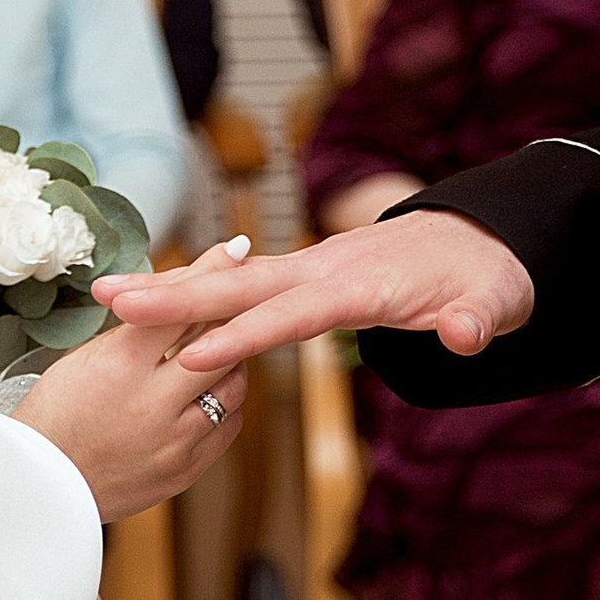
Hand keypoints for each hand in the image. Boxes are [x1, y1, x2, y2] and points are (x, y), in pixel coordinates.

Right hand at [17, 248, 249, 520]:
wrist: (42, 485)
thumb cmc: (55, 415)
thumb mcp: (85, 357)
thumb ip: (136, 330)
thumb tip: (178, 298)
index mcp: (120, 366)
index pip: (179, 308)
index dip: (210, 276)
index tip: (234, 252)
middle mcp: (152, 404)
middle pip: (219, 345)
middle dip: (229, 321)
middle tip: (233, 306)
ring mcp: (173, 442)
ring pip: (234, 386)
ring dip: (229, 364)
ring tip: (213, 354)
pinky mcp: (185, 470)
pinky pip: (229, 426)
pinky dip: (225, 405)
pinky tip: (206, 395)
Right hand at [94, 210, 534, 382]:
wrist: (484, 241)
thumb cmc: (487, 277)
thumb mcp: (495, 301)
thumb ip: (477, 319)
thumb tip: (467, 334)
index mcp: (361, 283)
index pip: (293, 313)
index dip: (245, 336)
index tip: (193, 357)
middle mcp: (324, 269)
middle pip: (239, 286)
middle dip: (174, 296)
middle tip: (108, 302)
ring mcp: (311, 270)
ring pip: (231, 282)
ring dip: (171, 291)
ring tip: (104, 299)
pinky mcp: (306, 278)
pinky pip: (242, 287)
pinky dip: (196, 293)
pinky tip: (152, 306)